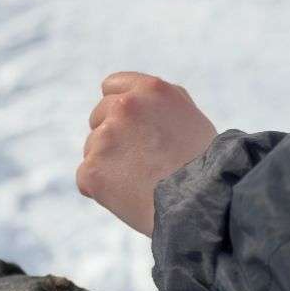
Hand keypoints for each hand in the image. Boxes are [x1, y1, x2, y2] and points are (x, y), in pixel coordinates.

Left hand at [77, 72, 216, 236]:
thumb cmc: (204, 166)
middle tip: (138, 163)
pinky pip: (85, 179)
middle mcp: (124, 107)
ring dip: (107, 165)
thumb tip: (138, 99)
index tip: (127, 129)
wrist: (200, 204)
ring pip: (92, 150)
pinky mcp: (93, 169)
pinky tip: (126, 198)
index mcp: (150, 89)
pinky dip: (100, 190)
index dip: (118, 109)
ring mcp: (105, 138)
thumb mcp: (190, 118)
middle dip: (112, 138)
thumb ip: (159, 103)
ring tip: (139, 184)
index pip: (111, 86)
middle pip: (97, 118)